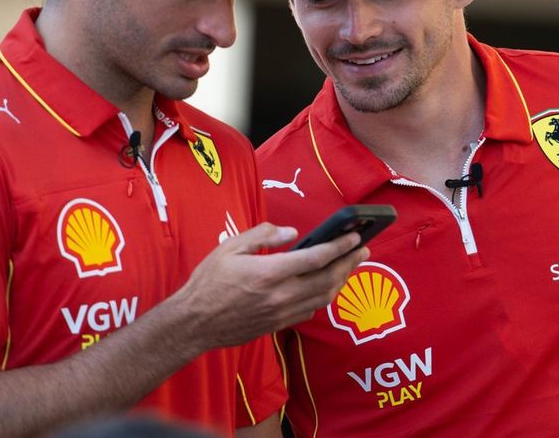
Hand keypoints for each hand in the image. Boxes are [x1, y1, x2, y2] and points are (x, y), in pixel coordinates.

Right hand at [173, 222, 368, 349]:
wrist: (195, 323)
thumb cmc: (209, 281)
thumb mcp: (230, 248)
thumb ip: (263, 235)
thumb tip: (292, 232)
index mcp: (269, 273)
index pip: (315, 258)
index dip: (339, 246)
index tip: (354, 236)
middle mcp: (280, 295)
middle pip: (327, 279)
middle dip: (349, 263)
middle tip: (363, 249)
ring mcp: (281, 313)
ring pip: (323, 297)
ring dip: (341, 280)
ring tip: (350, 265)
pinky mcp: (278, 325)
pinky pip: (310, 311)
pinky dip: (324, 296)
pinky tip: (326, 286)